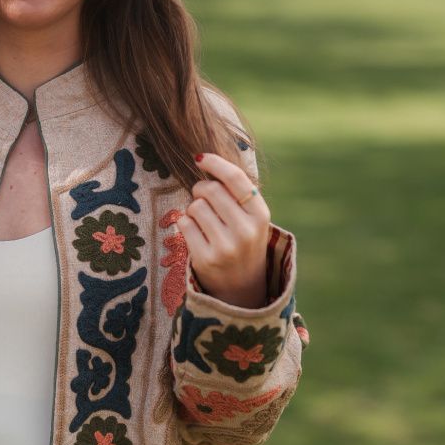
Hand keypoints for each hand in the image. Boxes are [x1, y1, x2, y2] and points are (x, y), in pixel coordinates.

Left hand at [177, 151, 271, 306]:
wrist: (242, 287)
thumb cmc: (243, 242)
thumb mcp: (252, 219)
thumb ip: (236, 193)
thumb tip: (203, 159)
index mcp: (260, 215)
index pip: (235, 179)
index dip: (215, 163)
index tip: (200, 158)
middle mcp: (245, 231)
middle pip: (211, 190)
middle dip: (200, 189)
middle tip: (201, 197)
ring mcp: (225, 247)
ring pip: (195, 206)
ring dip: (193, 208)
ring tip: (202, 220)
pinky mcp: (205, 259)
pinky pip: (184, 224)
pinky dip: (184, 223)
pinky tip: (194, 233)